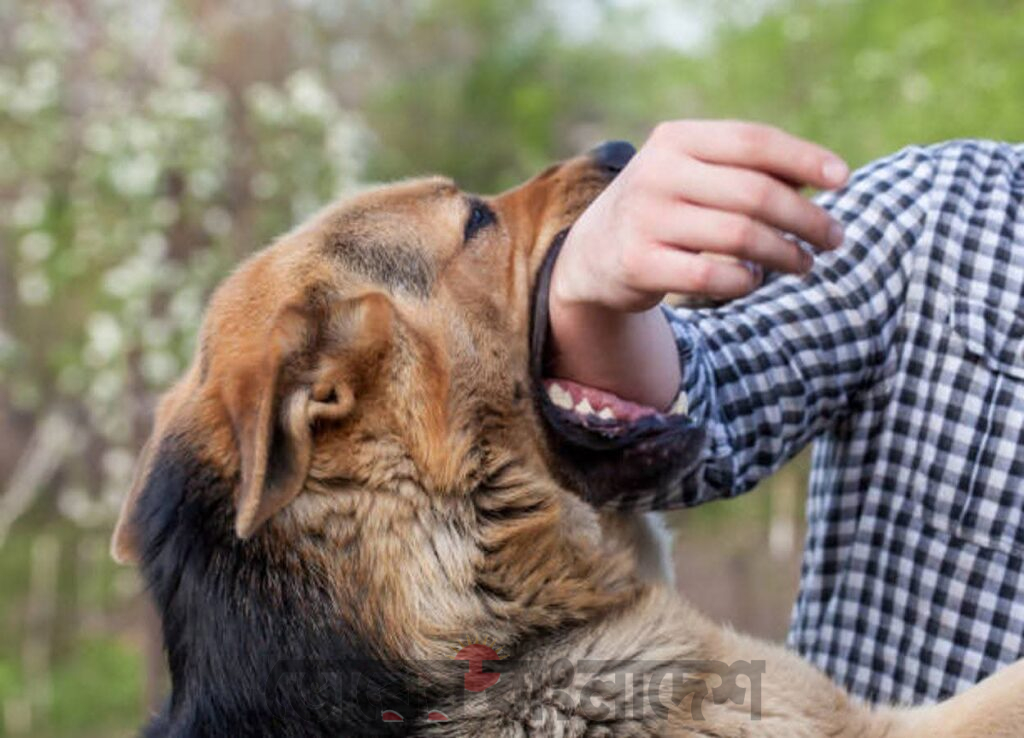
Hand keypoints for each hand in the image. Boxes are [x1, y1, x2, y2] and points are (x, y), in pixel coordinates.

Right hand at [548, 120, 849, 409]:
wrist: (593, 253)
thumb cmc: (666, 208)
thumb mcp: (695, 174)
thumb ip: (749, 169)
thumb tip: (825, 177)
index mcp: (676, 139)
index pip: (753, 141)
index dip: (805, 158)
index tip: (843, 180)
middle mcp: (657, 173)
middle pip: (755, 193)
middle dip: (806, 218)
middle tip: (834, 238)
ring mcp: (645, 219)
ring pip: (741, 237)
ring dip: (785, 254)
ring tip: (804, 263)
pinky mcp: (639, 264)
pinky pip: (714, 276)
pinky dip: (746, 281)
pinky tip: (754, 280)